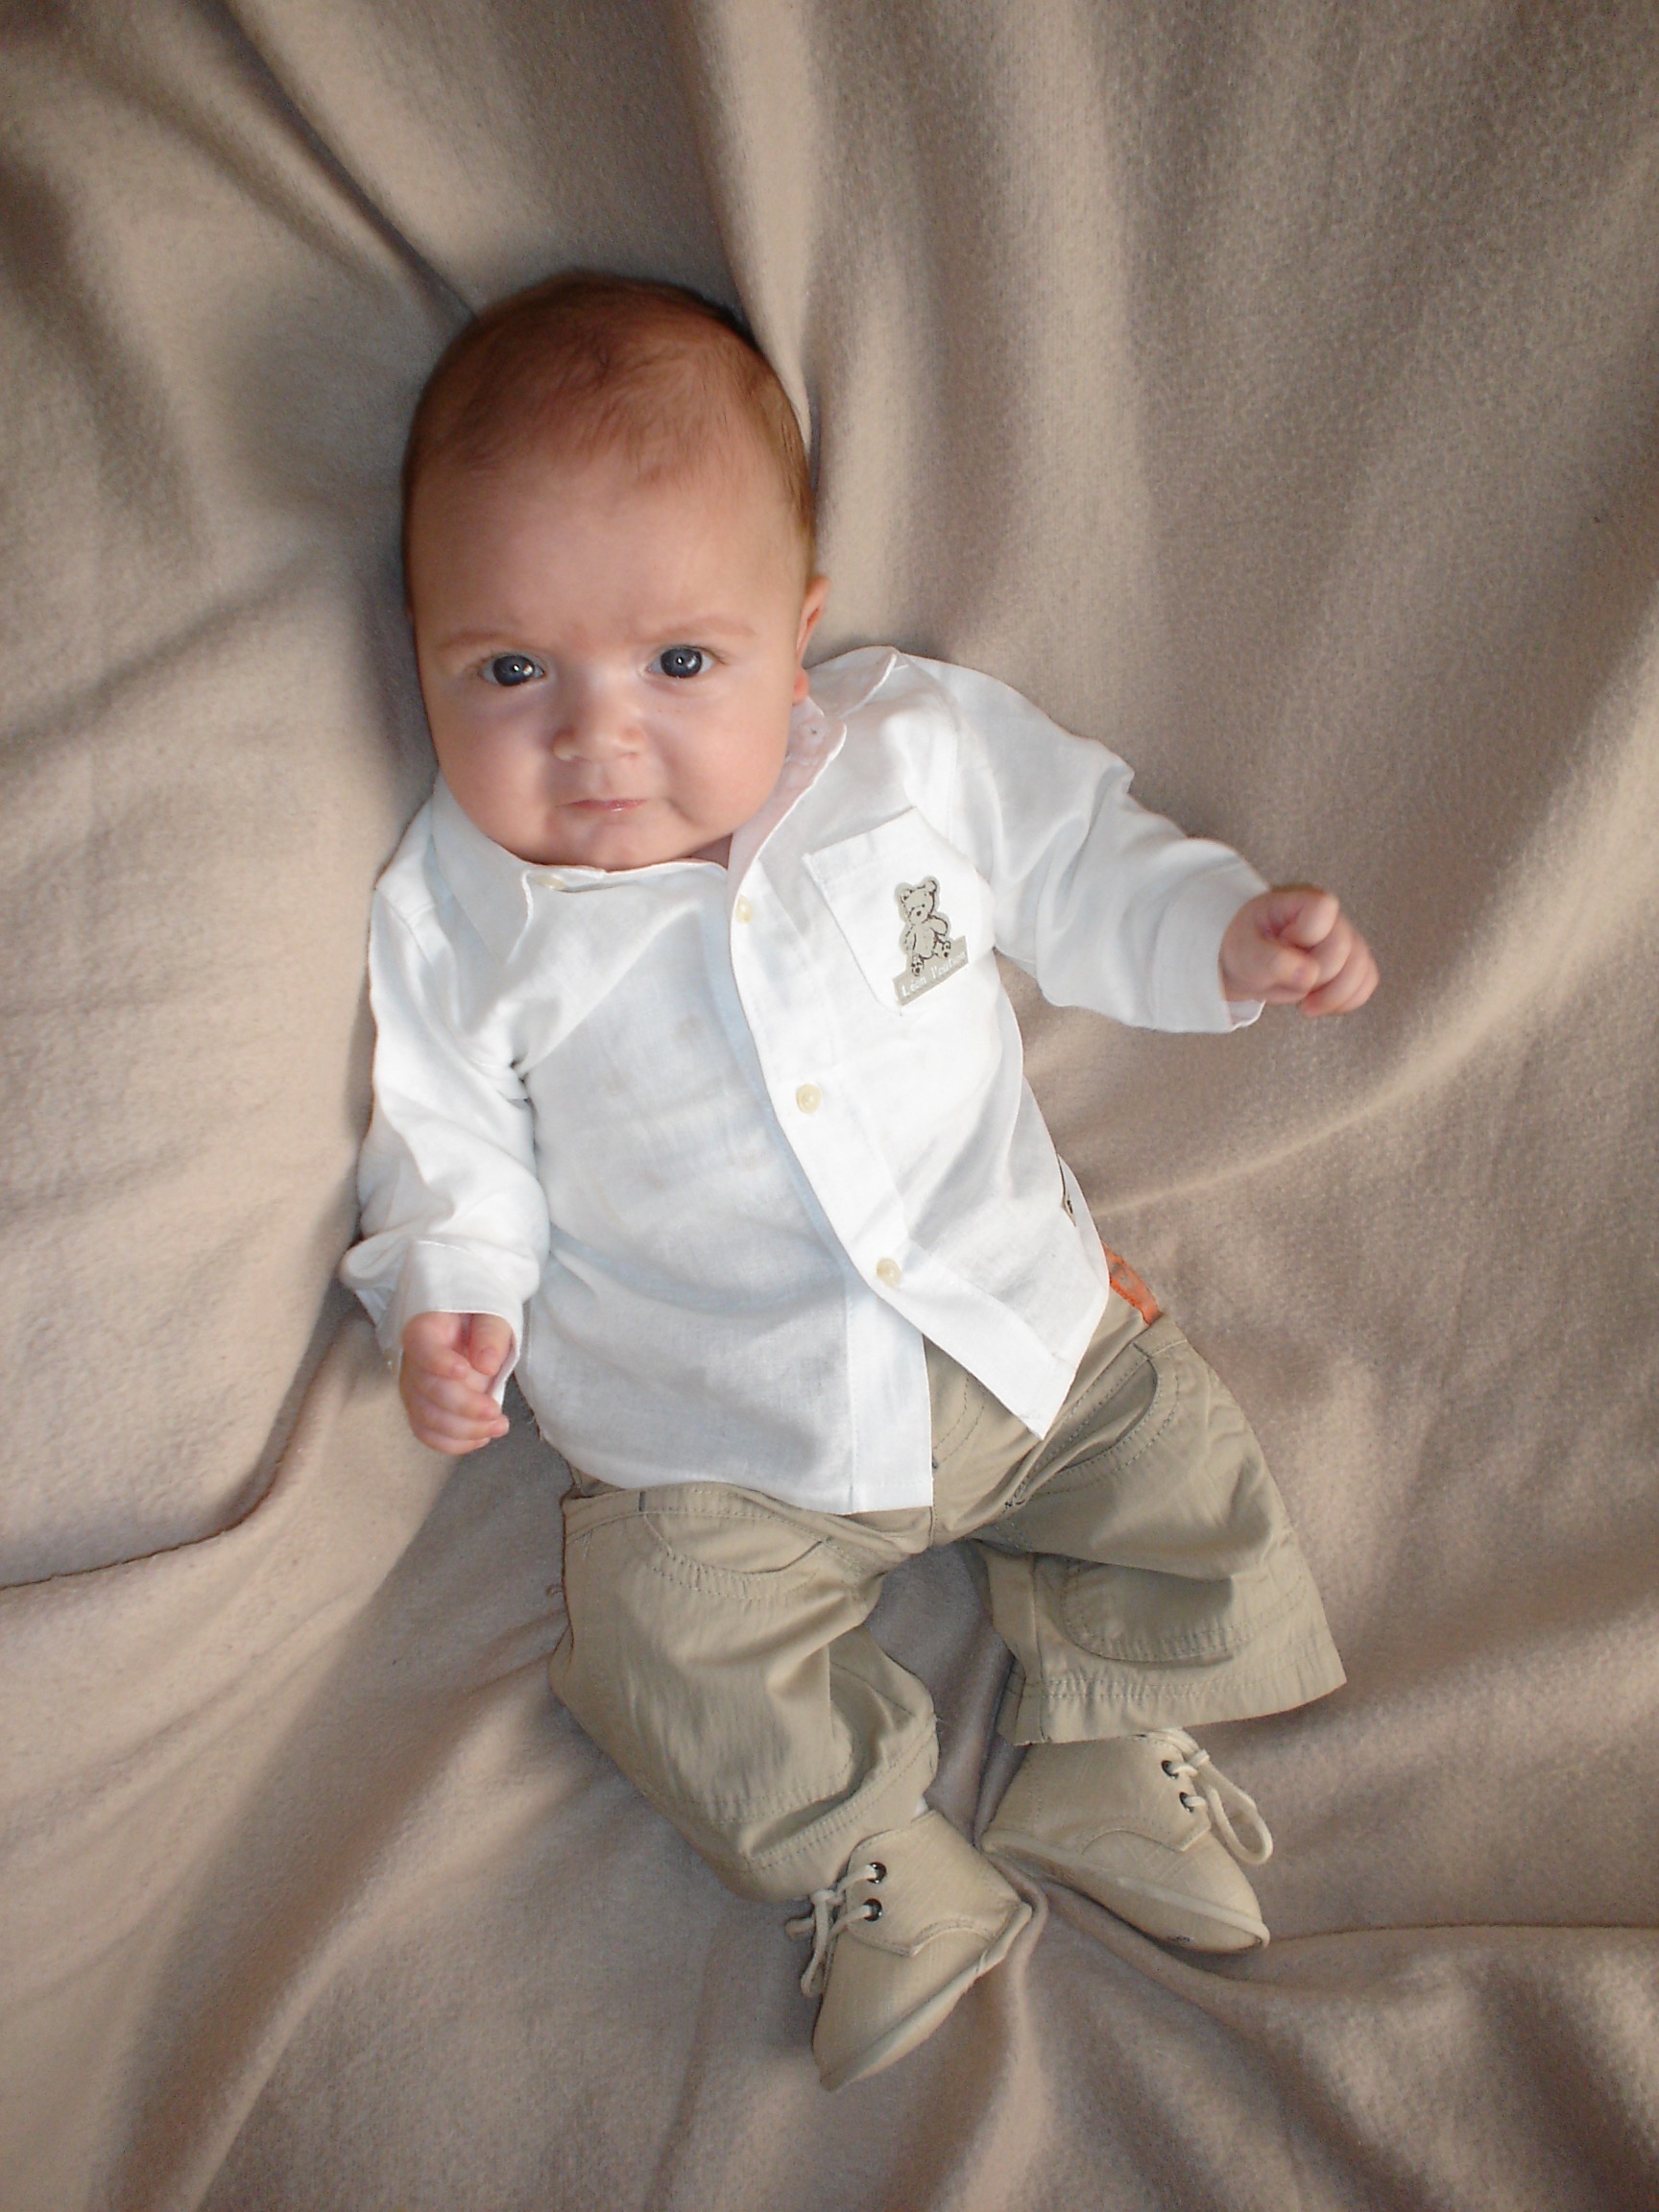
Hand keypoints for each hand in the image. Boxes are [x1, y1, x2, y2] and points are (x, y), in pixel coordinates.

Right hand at [399, 1310, 514, 1453]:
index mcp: (424, 1331)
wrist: (470, 1328)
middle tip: (495, 1411)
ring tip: (498, 1426)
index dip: (439, 1362)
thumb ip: (490, 1334)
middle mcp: (412, 1362)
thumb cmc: (478, 1319)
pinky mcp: (423, 1408)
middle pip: (427, 1390)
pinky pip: (428, 1433)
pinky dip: (454, 1443)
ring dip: (463, 1430)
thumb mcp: (491, 1314)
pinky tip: (481, 1437)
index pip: (422, 1348)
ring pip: (426, 1418)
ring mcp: (414, 1388)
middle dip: (463, 1406)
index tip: (464, 1369)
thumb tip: (486, 1365)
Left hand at [1219, 885, 1378, 1015]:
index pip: (1324, 909)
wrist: (1249, 963)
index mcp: (1301, 903)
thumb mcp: (1244, 953)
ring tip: (1305, 1004)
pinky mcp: (1354, 962)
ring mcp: (1347, 940)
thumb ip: (1271, 961)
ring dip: (1333, 996)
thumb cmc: (1247, 949)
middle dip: (1316, 975)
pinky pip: (1367, 982)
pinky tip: (1321, 1004)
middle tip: (1286, 979)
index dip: (1306, 935)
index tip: (1284, 943)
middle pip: (1345, 949)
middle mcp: (1331, 918)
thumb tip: (1309, 976)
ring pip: (1362, 968)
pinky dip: (1346, 1002)